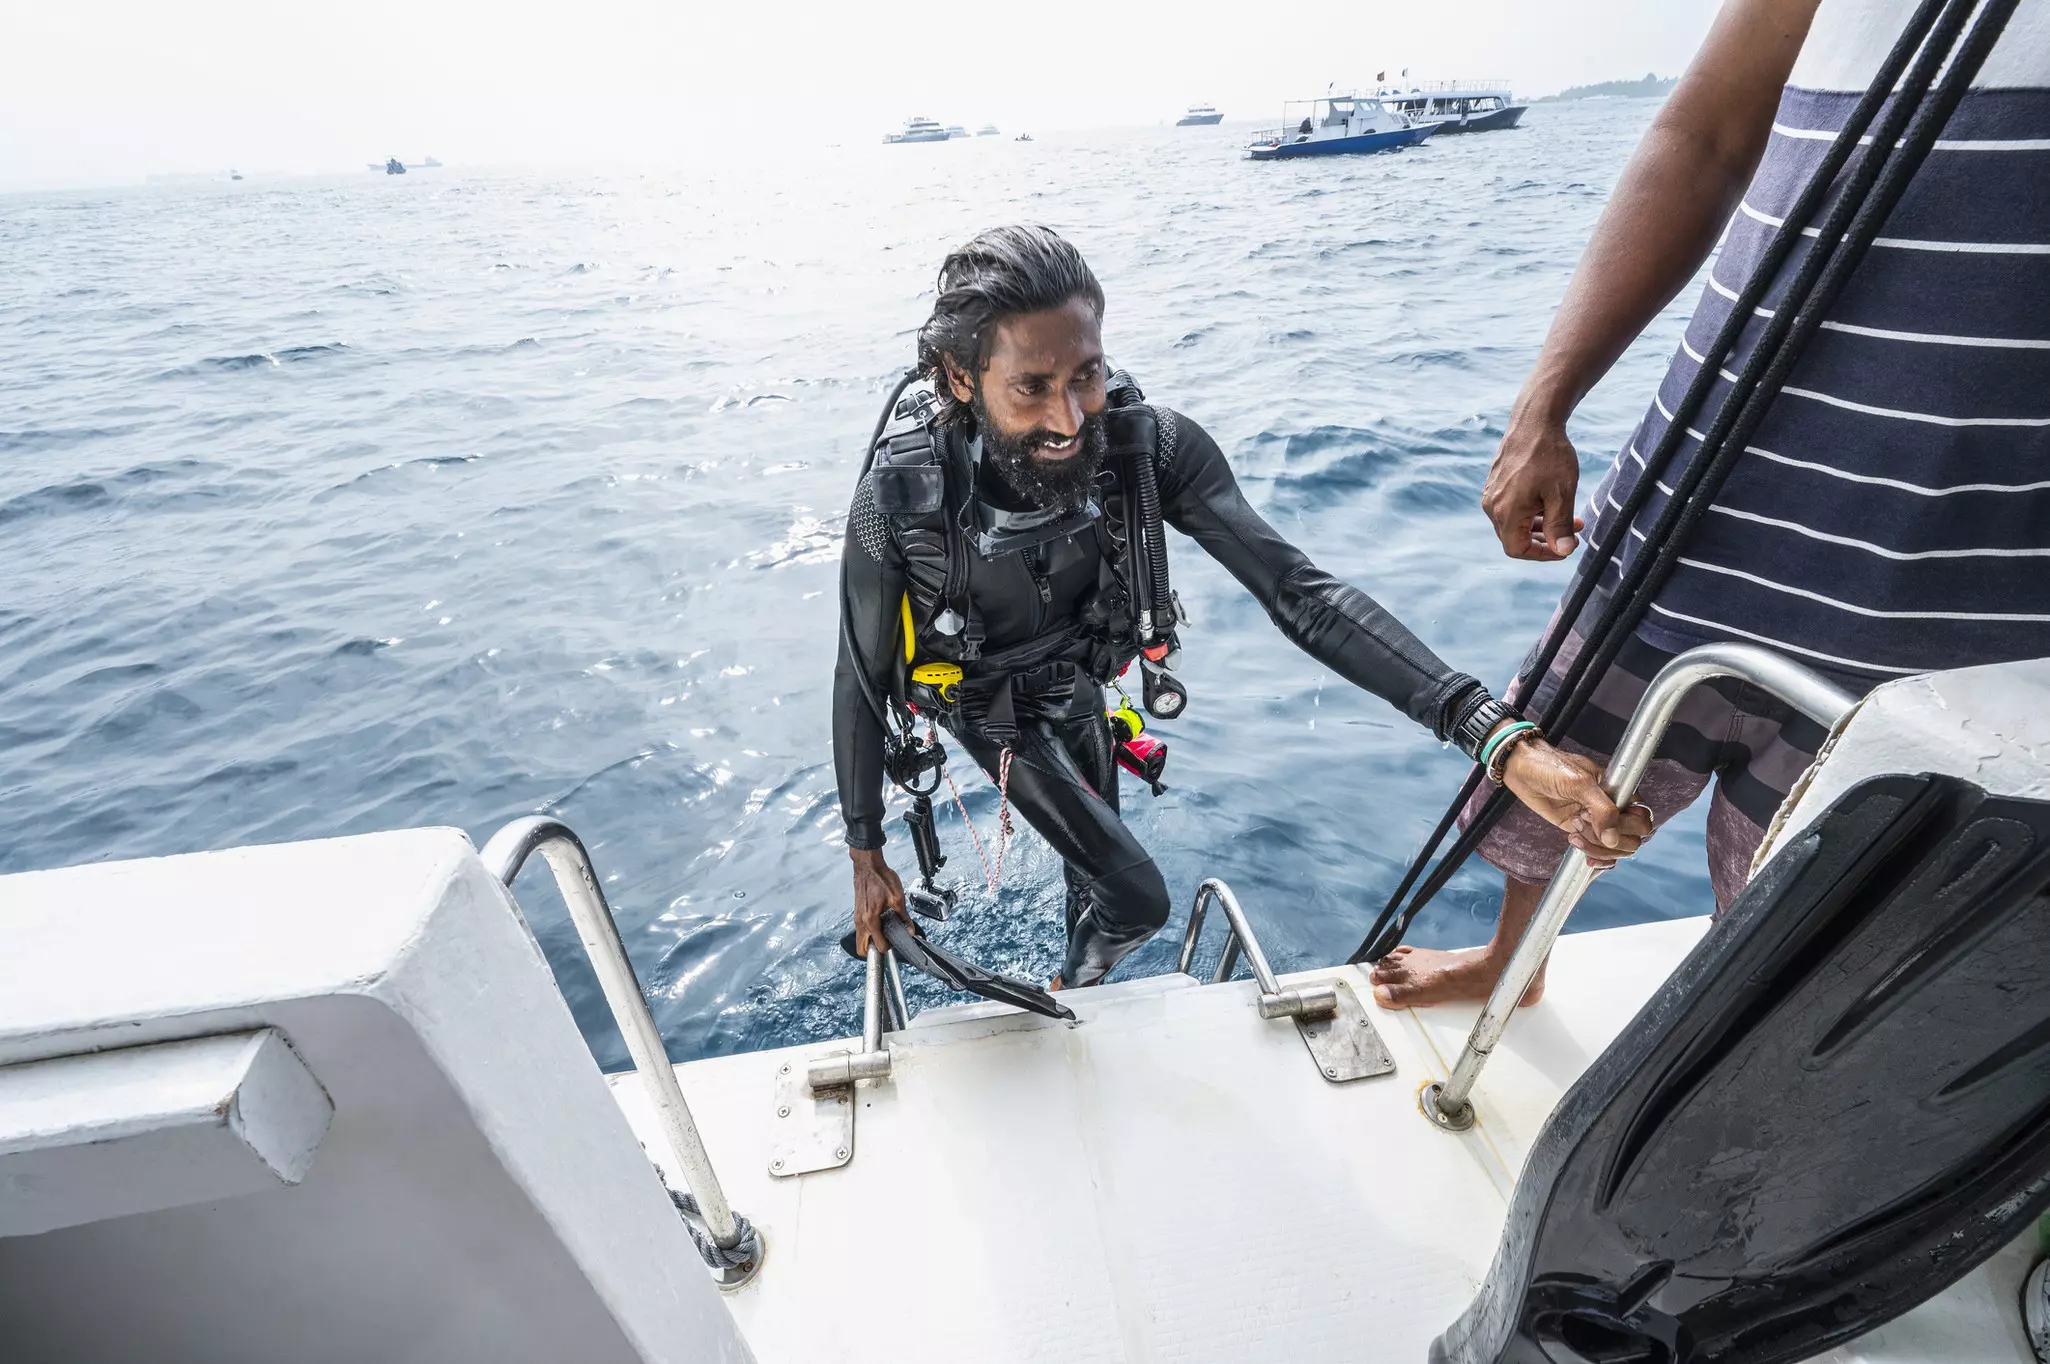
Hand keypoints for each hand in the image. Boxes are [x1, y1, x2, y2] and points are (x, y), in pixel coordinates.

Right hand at [850, 847, 908, 956]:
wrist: (868, 865)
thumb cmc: (880, 878)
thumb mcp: (897, 898)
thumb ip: (904, 917)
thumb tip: (910, 930)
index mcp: (870, 920)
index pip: (878, 946)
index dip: (889, 946)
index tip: (896, 941)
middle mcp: (860, 921)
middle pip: (862, 949)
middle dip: (874, 950)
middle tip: (887, 942)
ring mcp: (856, 917)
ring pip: (861, 939)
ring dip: (871, 939)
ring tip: (885, 930)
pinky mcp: (856, 912)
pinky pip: (861, 929)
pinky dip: (869, 930)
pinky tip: (880, 920)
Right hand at [1482, 411, 1583, 560]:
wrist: (1534, 420)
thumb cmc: (1549, 455)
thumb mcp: (1562, 493)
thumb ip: (1560, 526)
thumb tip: (1564, 552)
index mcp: (1507, 511)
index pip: (1518, 550)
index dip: (1543, 554)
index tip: (1566, 547)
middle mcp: (1493, 506)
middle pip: (1515, 538)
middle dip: (1546, 539)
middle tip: (1574, 532)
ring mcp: (1492, 494)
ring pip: (1514, 523)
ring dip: (1541, 526)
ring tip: (1569, 517)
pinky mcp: (1495, 484)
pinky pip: (1511, 508)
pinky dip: (1532, 512)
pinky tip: (1551, 501)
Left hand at [1500, 737, 1652, 866]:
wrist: (1522, 770)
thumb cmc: (1551, 767)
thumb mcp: (1579, 784)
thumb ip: (1602, 810)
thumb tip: (1613, 838)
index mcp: (1620, 792)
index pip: (1641, 820)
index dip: (1625, 828)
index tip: (1599, 821)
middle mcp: (1613, 808)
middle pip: (1632, 839)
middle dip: (1608, 840)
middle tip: (1580, 822)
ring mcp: (1597, 822)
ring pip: (1616, 850)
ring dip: (1597, 848)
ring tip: (1574, 832)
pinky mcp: (1581, 831)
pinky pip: (1600, 852)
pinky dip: (1596, 858)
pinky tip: (1584, 856)